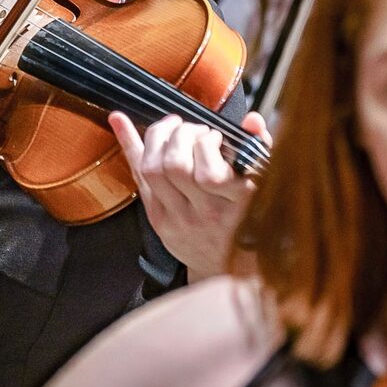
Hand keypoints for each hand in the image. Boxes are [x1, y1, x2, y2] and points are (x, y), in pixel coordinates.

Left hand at [109, 110, 271, 281]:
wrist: (230, 267)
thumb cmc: (252, 220)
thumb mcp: (267, 185)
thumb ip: (260, 148)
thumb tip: (251, 120)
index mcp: (237, 205)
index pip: (209, 174)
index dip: (207, 145)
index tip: (214, 136)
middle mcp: (205, 214)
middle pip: (175, 166)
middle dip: (180, 134)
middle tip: (192, 128)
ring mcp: (178, 219)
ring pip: (152, 170)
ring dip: (158, 136)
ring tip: (173, 128)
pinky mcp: (159, 220)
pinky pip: (139, 178)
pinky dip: (129, 145)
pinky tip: (119, 121)